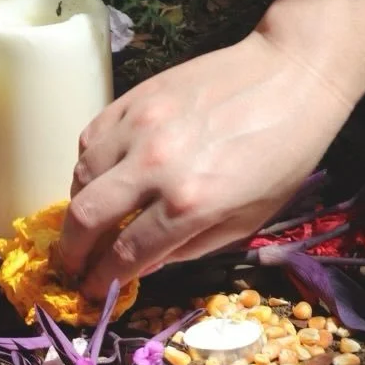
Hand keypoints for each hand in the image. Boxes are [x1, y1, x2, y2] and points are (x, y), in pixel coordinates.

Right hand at [60, 0, 364, 296]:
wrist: (292, 76)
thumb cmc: (283, 154)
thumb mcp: (248, 219)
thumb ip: (189, 247)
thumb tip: (141, 264)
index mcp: (190, 204)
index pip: (125, 254)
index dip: (101, 278)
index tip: (90, 288)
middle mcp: (155, 166)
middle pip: (85, 217)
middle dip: (71, 249)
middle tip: (71, 263)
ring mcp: (140, 126)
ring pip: (80, 175)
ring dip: (78, 204)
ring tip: (90, 218)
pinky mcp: (135, 97)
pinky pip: (90, 136)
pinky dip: (88, 163)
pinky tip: (103, 174)